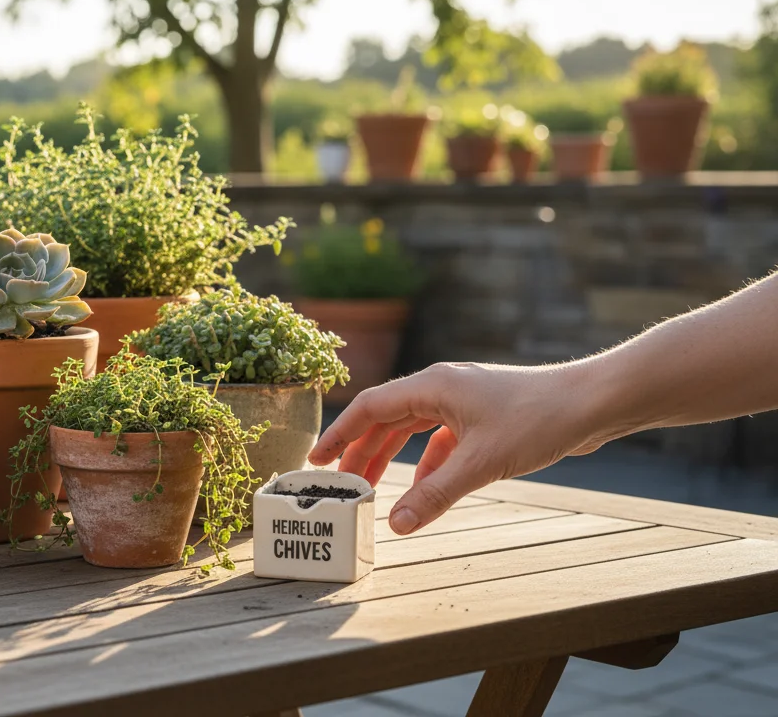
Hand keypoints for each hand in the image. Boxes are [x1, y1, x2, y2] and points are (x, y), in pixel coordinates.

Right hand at [308, 362, 612, 535]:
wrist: (593, 402)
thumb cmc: (539, 419)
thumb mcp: (481, 463)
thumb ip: (435, 494)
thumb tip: (396, 524)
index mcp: (432, 386)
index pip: (370, 407)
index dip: (340, 434)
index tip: (316, 460)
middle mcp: (442, 387)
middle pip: (387, 418)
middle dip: (361, 451)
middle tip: (338, 483)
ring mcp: (463, 400)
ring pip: (412, 428)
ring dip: (391, 457)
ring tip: (372, 488)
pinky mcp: (482, 415)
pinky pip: (440, 439)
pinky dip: (427, 464)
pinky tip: (425, 490)